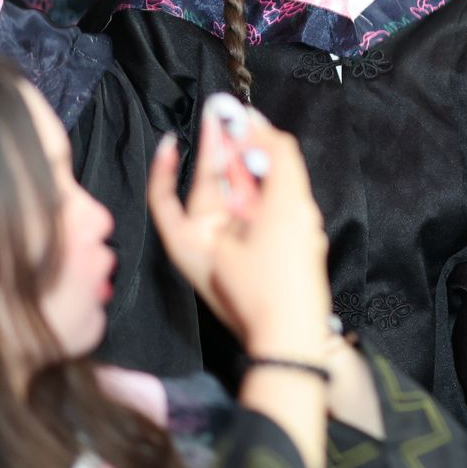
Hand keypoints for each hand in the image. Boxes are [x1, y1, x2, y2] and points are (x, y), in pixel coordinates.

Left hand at [152, 95, 333, 357]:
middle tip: (242, 121)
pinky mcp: (260, 268)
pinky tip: (296, 204)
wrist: (301, 346)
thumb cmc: (281, 279)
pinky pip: (263, 226)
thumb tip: (259, 126)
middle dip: (229, 157)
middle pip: (212, 191)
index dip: (167, 164)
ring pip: (242, 205)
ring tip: (275, 156)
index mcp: (190, 240)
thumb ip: (275, 160)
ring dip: (261, 181)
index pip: (165, 195)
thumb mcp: (282, 209)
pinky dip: (277, 209)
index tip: (176, 136)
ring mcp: (233, 260)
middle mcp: (205, 250)